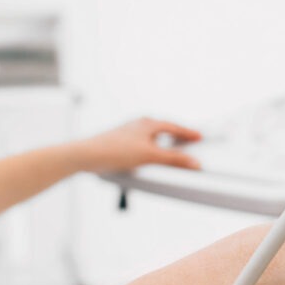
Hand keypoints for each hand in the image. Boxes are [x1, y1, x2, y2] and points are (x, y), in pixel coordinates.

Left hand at [75, 117, 202, 173]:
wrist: (86, 155)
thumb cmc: (114, 150)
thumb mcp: (149, 156)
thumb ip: (173, 159)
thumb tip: (193, 161)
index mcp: (148, 123)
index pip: (174, 126)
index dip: (188, 133)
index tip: (199, 136)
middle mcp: (138, 124)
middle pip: (163, 129)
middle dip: (176, 136)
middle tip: (188, 142)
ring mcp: (128, 132)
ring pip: (151, 137)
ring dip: (162, 144)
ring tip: (170, 153)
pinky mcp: (119, 142)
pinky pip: (141, 144)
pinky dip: (150, 149)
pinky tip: (147, 160)